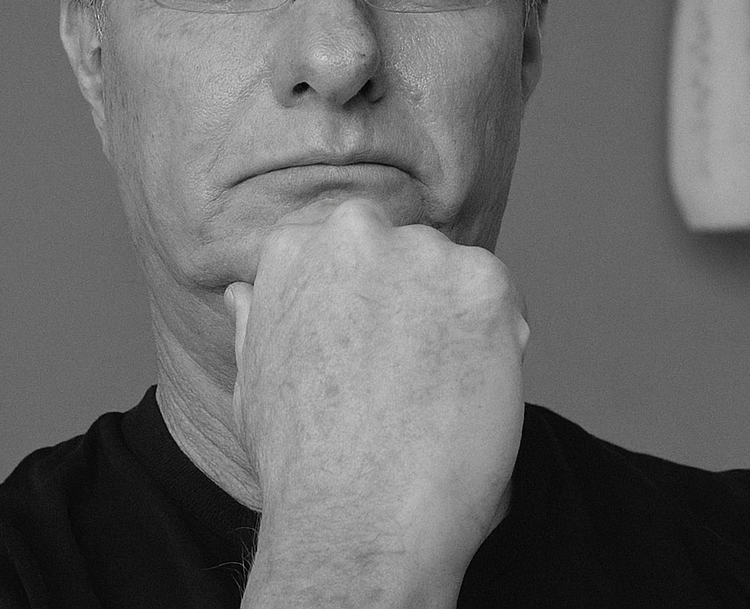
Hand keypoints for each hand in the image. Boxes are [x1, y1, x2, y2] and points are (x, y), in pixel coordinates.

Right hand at [225, 198, 527, 608]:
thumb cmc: (298, 460)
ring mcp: (424, 254)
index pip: (353, 249)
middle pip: (409, 255)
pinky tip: (465, 394)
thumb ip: (258, 321)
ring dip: (457, 323)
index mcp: (295, 246)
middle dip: (415, 305)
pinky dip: (498, 345)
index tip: (371, 351)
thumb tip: (245, 292)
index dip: (370, 305)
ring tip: (433, 394)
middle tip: (407, 377)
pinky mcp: (484, 284)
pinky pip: (504, 305)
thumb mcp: (252, 379)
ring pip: (458, 278)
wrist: (357, 517)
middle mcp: (358, 231)